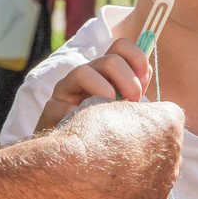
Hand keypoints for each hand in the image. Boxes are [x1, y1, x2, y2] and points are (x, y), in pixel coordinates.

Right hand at [37, 38, 151, 133]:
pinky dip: (78, 113)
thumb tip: (145, 72)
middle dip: (128, 80)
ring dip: (104, 90)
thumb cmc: (104, 126)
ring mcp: (67, 88)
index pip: (121, 46)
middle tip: (133, 101)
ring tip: (111, 108)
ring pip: (83, 72)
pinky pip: (63, 105)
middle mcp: (86, 73)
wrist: (74, 152)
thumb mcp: (124, 105)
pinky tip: (89, 125)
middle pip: (110, 60)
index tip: (144, 80)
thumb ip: (135, 88)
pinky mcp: (51, 108)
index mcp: (105, 70)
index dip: (136, 57)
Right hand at [57, 96, 184, 198]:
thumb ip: (132, 114)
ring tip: (103, 182)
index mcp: (170, 126)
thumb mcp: (110, 107)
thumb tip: (130, 121)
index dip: (142, 122)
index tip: (122, 127)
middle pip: (164, 157)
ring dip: (135, 185)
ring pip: (153, 190)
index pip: (166, 119)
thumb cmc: (87, 137)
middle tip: (113, 156)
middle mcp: (174, 162)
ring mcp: (160, 197)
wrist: (68, 180)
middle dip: (144, 156)